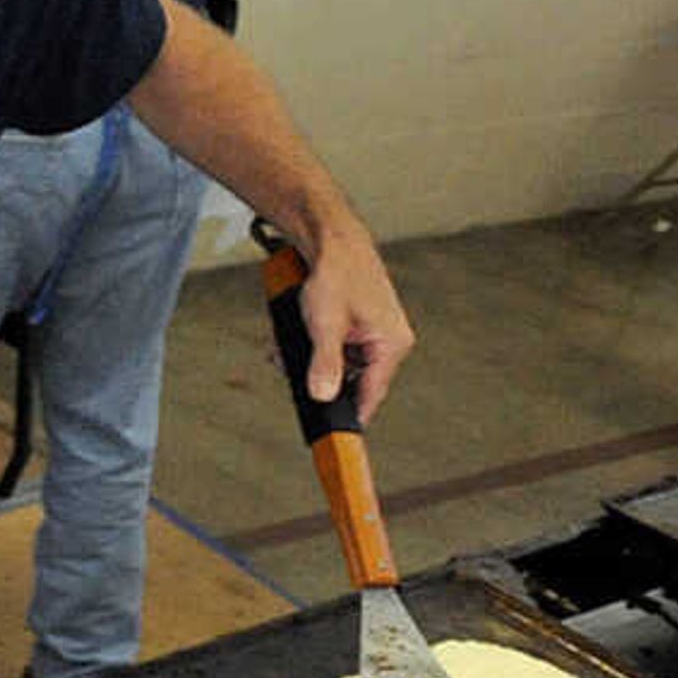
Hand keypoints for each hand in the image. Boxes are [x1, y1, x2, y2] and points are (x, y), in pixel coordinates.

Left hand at [292, 216, 412, 421]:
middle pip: (350, 382)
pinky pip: (333, 350)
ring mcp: (373, 335)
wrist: (331, 240)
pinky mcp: (358, 327)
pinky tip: (292, 336)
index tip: (330, 437)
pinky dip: (311, 347)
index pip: (371, 396)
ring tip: (285, 346)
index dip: (348, 417)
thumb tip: (323, 397)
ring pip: (336, 366)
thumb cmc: (335, 275)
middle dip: (316, 378)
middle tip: (288, 367)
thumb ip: (325, 364)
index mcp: (391, 345)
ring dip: (308, 361)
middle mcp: (388, 343)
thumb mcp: (324, 324)